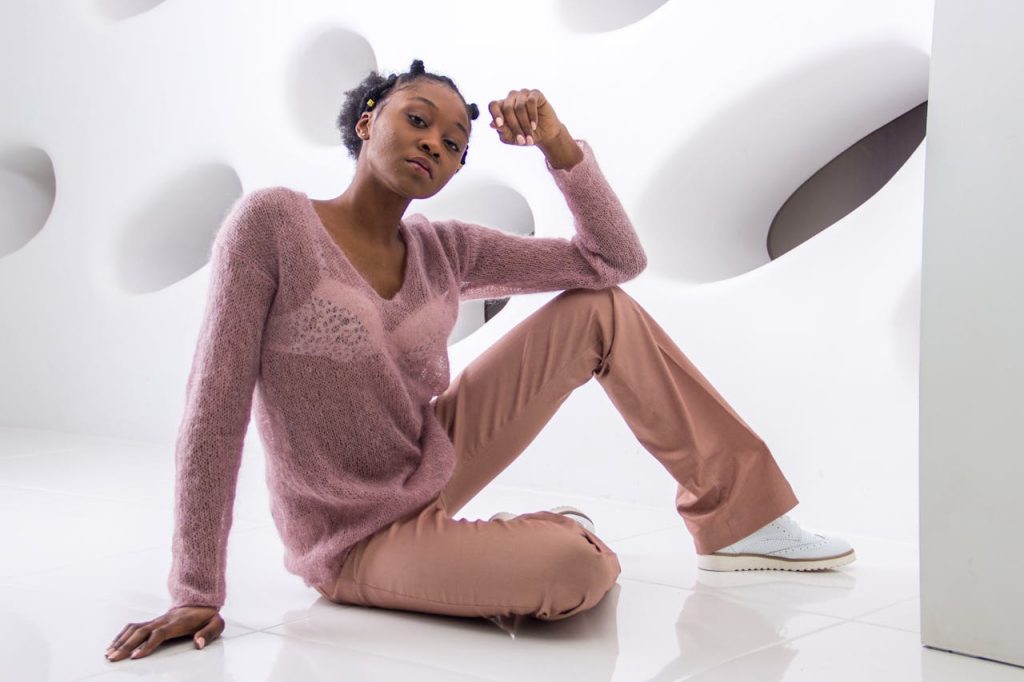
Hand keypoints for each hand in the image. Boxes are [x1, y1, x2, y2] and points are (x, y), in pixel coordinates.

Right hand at [105, 606, 223, 661]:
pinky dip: (122, 635)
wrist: (202, 602)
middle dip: (126, 646)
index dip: (147, 645)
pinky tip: (113, 644)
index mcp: (177, 623)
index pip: (159, 633)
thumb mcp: (216, 624)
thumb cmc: (208, 617)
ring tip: (109, 654)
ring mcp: (156, 620)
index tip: (136, 656)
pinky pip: (134, 627)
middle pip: (141, 632)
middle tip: (113, 658)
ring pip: (135, 629)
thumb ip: (209, 633)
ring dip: (121, 641)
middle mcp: (163, 621)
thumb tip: (199, 643)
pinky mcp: (152, 622)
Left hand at [488, 88, 562, 147]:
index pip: (493, 105)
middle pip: (507, 108)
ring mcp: (523, 94)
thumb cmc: (524, 136)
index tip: (500, 125)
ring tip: (530, 137)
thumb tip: (491, 124)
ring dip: (525, 124)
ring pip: (519, 107)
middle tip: (522, 141)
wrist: (545, 135)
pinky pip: (531, 102)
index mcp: (501, 107)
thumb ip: (502, 131)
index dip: (495, 114)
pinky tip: (534, 125)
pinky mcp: (535, 93)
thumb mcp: (511, 138)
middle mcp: (511, 98)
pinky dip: (532, 116)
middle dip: (515, 127)